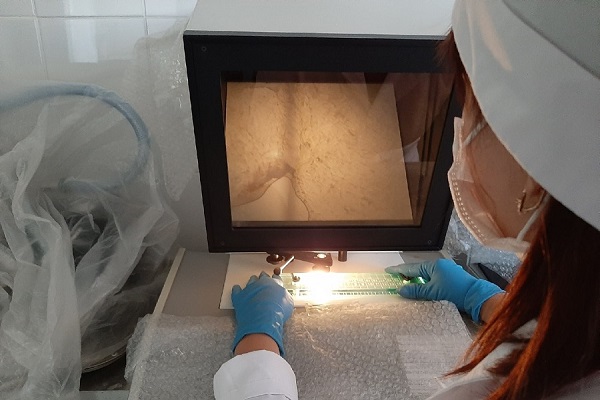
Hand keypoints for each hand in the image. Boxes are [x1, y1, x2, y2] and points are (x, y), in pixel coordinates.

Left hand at [231, 271, 293, 355]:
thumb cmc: (276, 312)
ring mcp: (249, 289)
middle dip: (263, 279)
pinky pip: (237, 290)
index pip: (276, 278)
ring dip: (252, 282)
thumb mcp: (288, 303)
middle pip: (262, 277)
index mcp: (274, 283)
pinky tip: (237, 289)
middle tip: (264, 281)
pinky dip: (237, 289)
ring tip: (253, 284)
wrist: (263, 319)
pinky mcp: (239, 297)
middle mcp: (261, 284)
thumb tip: (283, 295)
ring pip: (251, 281)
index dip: (276, 280)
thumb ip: (284, 296)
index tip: (275, 280)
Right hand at [385, 259, 503, 322]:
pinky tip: (425, 288)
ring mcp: (447, 270)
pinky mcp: (453, 277)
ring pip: (427, 274)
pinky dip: (427, 282)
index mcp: (433, 265)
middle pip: (419, 270)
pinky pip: (435, 277)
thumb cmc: (454, 292)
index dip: (399, 270)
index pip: (411, 267)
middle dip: (408, 275)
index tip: (389, 270)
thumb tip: (400, 290)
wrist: (476, 296)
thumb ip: (415, 291)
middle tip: (398, 280)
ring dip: (418, 280)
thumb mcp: (432, 292)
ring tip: (409, 286)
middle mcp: (440, 265)